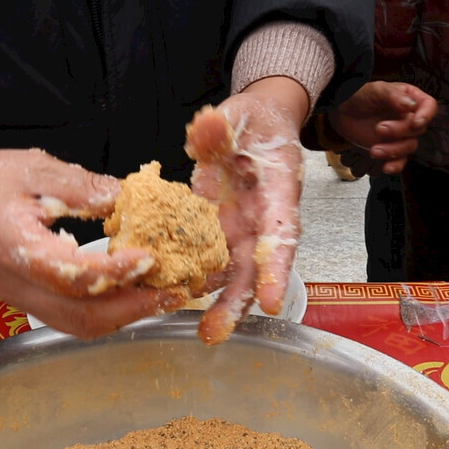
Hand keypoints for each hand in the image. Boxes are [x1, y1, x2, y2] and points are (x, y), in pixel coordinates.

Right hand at [0, 148, 187, 337]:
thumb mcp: (32, 168)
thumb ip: (81, 186)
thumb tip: (129, 197)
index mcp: (13, 247)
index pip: (69, 274)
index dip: (113, 271)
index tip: (149, 257)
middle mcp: (16, 285)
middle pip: (80, 317)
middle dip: (134, 308)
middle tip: (176, 291)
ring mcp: (21, 299)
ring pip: (79, 326)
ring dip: (126, 315)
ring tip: (166, 296)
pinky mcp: (28, 302)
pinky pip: (72, 319)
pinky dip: (109, 312)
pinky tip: (136, 294)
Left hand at [185, 76, 307, 344]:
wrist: (253, 126)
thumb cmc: (254, 121)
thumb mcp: (239, 114)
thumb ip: (221, 125)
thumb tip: (206, 126)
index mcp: (276, 194)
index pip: (280, 235)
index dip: (275, 270)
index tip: (270, 303)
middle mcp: (259, 221)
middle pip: (253, 270)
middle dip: (236, 304)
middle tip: (214, 333)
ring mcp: (237, 229)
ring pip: (229, 274)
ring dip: (214, 302)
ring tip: (200, 332)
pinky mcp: (214, 230)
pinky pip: (204, 259)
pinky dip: (190, 277)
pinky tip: (167, 296)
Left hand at [328, 81, 436, 175]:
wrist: (341, 111)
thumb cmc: (360, 96)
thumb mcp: (375, 90)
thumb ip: (392, 96)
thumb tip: (410, 105)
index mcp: (410, 99)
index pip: (429, 106)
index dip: (425, 116)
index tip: (415, 123)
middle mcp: (409, 118)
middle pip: (417, 130)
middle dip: (399, 132)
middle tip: (378, 128)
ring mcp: (400, 135)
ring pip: (408, 147)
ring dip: (393, 151)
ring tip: (373, 150)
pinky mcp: (390, 149)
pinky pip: (399, 161)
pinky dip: (394, 166)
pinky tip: (385, 168)